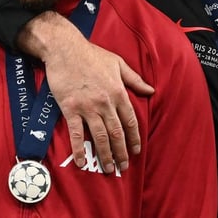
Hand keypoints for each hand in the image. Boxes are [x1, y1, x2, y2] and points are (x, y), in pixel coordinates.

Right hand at [18, 12, 154, 173]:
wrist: (65, 49)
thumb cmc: (92, 54)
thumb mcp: (118, 63)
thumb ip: (135, 79)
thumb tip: (151, 90)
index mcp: (118, 92)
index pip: (130, 121)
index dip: (134, 138)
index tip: (136, 151)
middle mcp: (105, 103)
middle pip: (117, 133)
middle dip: (122, 152)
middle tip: (124, 166)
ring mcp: (87, 107)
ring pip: (100, 136)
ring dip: (105, 155)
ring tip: (109, 168)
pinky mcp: (70, 109)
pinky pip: (76, 133)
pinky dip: (79, 149)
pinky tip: (82, 162)